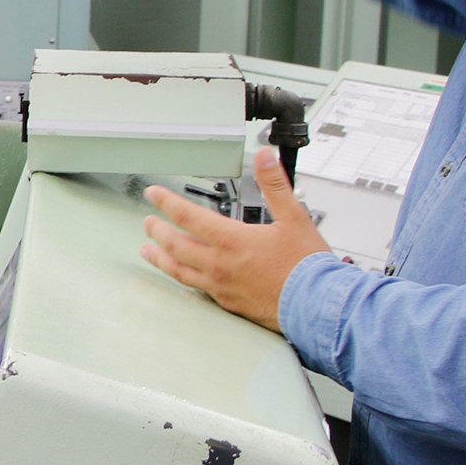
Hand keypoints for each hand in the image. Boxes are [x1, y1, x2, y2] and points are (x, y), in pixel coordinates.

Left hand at [140, 149, 331, 332]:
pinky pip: (197, 288)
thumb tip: (265, 158)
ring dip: (160, 258)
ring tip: (148, 252)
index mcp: (231, 240)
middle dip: (157, 231)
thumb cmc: (307, 267)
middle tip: (147, 223)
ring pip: (179, 270)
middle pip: (175, 244)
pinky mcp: (228, 303)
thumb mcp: (294, 217)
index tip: (153, 194)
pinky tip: (182, 276)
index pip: (187, 216)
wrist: (318, 305)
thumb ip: (275, 185)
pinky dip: (183, 278)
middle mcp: (219, 264)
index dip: (166, 202)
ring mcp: (221, 286)